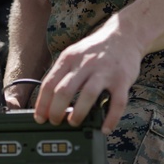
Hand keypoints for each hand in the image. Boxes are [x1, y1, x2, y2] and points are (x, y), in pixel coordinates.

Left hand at [33, 15, 142, 133]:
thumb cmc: (95, 50)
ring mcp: (105, 72)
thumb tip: (49, 101)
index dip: (42, 104)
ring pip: (88, 95)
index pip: (49, 84)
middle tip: (55, 121)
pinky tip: (105, 128)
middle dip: (56, 111)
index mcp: (69, 58)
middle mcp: (85, 64)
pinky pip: (117, 103)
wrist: (124, 35)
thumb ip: (63, 74)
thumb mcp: (74, 55)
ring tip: (73, 122)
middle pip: (64, 91)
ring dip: (78, 113)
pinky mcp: (122, 80)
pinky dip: (111, 118)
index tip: (39, 117)